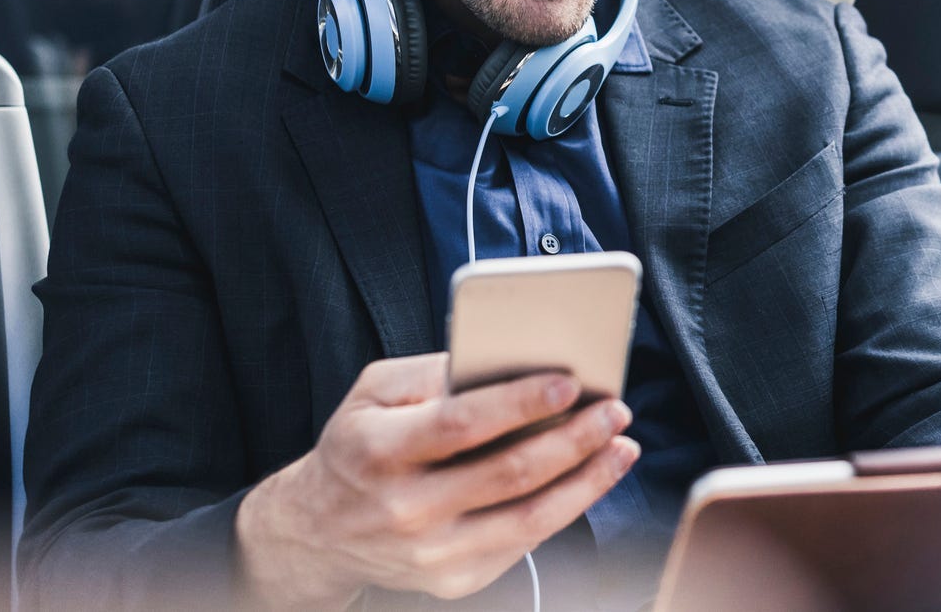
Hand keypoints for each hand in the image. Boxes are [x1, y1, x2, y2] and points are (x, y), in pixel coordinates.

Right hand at [235, 353, 638, 607]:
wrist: (318, 532)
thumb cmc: (359, 446)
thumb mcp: (373, 393)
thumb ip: (433, 372)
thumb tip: (506, 361)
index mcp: (379, 450)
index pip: (461, 424)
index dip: (520, 403)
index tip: (569, 382)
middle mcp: (405, 508)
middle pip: (508, 473)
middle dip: (574, 438)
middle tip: (615, 410)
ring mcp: (431, 553)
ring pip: (529, 518)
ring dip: (587, 480)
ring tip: (621, 447)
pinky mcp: (454, 579)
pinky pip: (525, 542)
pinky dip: (567, 509)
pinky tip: (590, 479)